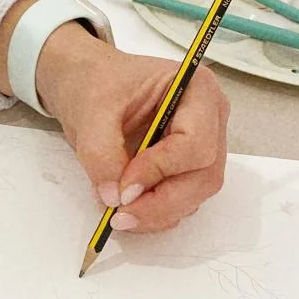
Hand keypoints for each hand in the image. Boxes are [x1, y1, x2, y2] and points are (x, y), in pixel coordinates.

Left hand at [37, 25, 228, 231]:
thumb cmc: (97, 83)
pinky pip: (183, 201)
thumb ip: (101, 152)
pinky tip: (128, 209)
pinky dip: (155, 213)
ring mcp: (203, 147)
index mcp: (198, 89)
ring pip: (195, 194)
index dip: (160, 170)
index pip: (195, 142)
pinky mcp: (188, 169)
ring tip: (118, 214)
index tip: (123, 188)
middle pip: (204, 175)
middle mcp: (210, 119)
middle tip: (120, 216)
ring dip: (158, 212)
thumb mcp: (92, 111)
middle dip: (161, 202)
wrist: (88, 85)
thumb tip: (114, 197)